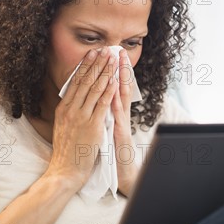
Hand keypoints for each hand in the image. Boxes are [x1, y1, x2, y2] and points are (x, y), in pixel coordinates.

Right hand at [46, 48, 117, 189]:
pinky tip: (114, 80)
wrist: (65, 170)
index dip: (85, 66)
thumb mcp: (62, 126)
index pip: (75, 82)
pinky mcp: (92, 126)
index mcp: (63, 108)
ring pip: (94, 89)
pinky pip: (102, 104)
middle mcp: (71, 110)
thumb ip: (69, 111)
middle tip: (104, 49)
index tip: (92, 54)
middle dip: (96, 64)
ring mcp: (81, 117)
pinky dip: (108, 91)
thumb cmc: (66, 150)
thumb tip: (74, 97)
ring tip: (112, 59)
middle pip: (85, 81)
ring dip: (104, 72)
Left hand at [111, 48, 139, 195]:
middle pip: (121, 87)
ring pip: (122, 97)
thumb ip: (105, 114)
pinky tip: (114, 88)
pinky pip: (118, 113)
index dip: (113, 70)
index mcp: (115, 113)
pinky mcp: (120, 132)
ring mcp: (121, 123)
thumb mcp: (107, 129)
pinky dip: (116, 99)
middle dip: (119, 68)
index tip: (111, 54)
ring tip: (118, 62)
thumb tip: (101, 100)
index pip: (114, 87)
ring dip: (121, 78)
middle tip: (118, 50)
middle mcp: (120, 115)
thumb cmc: (112, 153)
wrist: (121, 174)